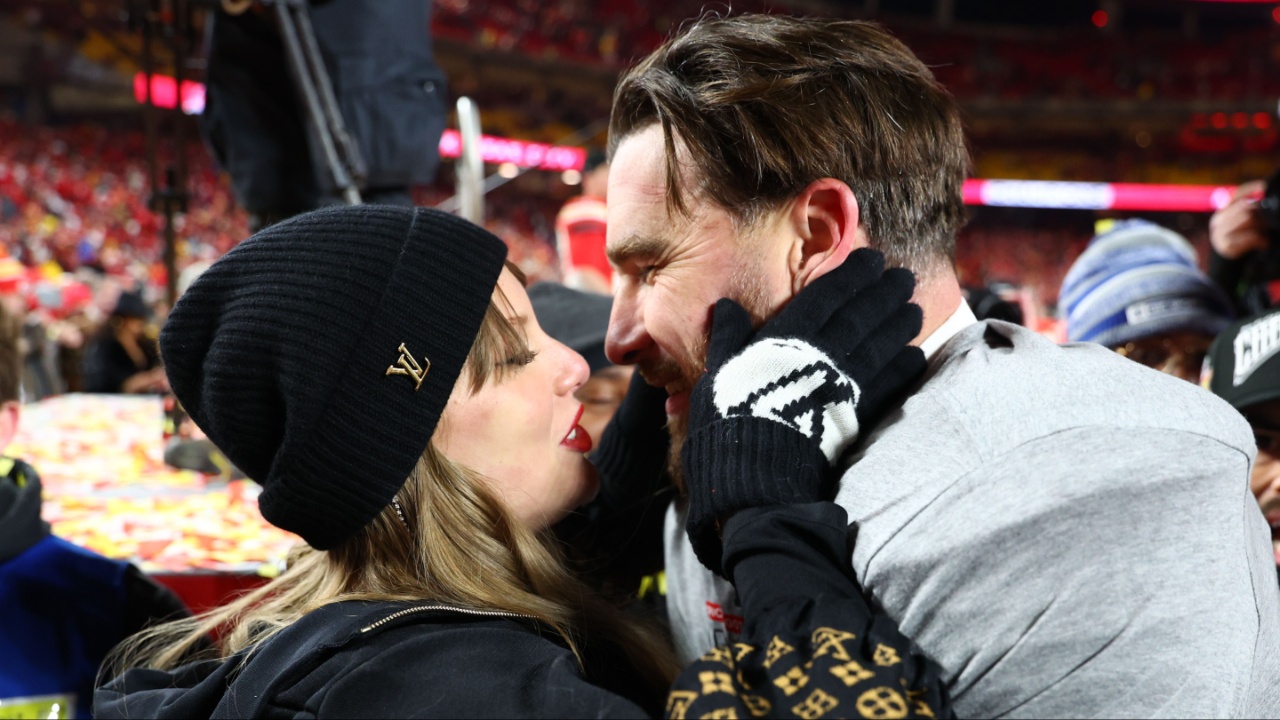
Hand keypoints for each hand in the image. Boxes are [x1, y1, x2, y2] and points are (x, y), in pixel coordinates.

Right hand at [682, 248, 925, 573]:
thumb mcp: (718, 372)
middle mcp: (822, 355)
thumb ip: (728, 337)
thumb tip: (726, 307)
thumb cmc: (728, 420)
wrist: (753, 476)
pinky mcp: (856, 416)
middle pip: (862, 315)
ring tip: (915, 309)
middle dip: (885, 293)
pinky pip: (888, 385)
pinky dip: (903, 368)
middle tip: (905, 278)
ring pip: (881, 344)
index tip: (873, 260)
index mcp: (787, 337)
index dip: (852, 275)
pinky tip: (915, 357)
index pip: (827, 296)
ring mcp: (844, 385)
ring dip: (900, 325)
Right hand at [1210, 180, 1267, 260]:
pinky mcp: (1227, 246)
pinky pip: (1251, 237)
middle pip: (1245, 206)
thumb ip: (1245, 211)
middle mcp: (1218, 221)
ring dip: (1261, 226)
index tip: (1264, 186)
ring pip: (1248, 219)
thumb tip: (1262, 198)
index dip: (1251, 188)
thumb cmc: (1238, 241)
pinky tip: (1264, 243)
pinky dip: (1261, 240)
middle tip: (1266, 224)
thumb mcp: (1238, 224)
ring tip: (1265, 234)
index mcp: (1221, 212)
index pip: (1236, 194)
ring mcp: (1220, 234)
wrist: (1224, 264)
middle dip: (1260, 213)